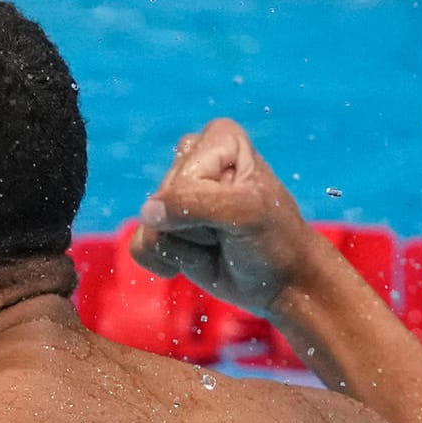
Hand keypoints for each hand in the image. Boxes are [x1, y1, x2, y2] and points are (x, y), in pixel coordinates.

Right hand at [128, 118, 325, 316]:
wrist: (281, 283)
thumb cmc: (273, 240)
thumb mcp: (245, 213)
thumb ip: (194, 203)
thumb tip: (147, 212)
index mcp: (220, 139)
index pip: (184, 177)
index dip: (208, 204)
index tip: (243, 211)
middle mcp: (195, 159)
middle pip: (163, 199)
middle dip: (196, 227)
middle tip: (230, 232)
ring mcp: (176, 196)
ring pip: (149, 224)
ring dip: (185, 247)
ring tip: (217, 244)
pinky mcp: (163, 227)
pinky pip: (140, 245)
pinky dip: (164, 262)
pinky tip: (195, 261)